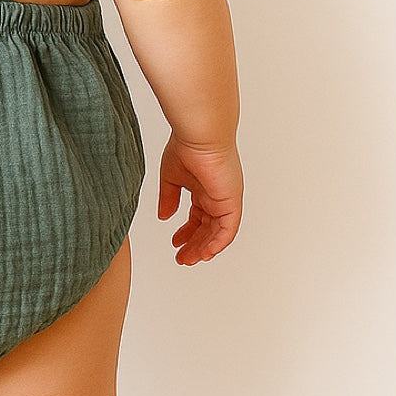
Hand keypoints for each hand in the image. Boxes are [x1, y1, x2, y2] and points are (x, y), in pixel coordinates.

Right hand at [157, 134, 242, 265]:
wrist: (200, 136)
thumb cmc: (186, 147)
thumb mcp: (171, 178)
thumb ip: (168, 198)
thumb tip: (164, 217)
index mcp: (203, 189)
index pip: (197, 217)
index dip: (187, 232)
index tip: (175, 242)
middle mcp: (216, 196)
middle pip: (207, 229)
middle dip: (194, 245)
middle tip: (182, 258)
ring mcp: (225, 200)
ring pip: (217, 233)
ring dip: (204, 248)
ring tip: (190, 259)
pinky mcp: (231, 202)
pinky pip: (228, 229)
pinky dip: (217, 243)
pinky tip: (206, 253)